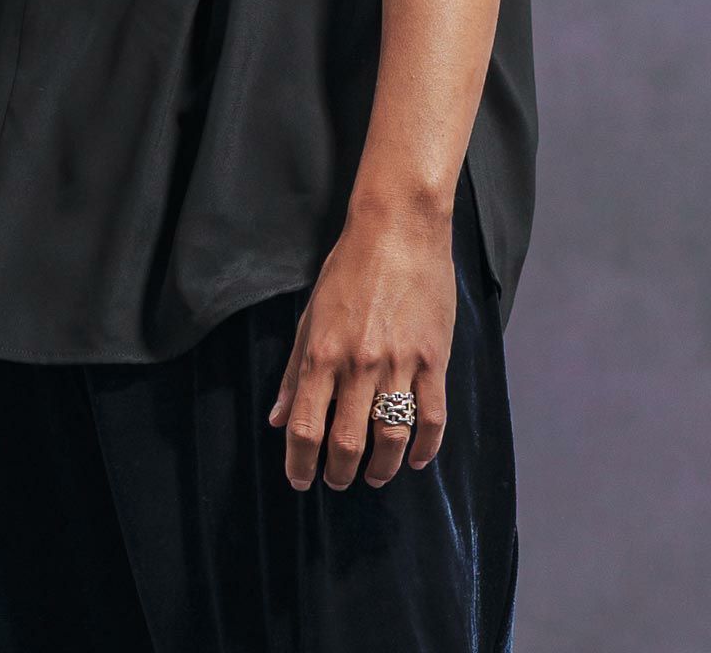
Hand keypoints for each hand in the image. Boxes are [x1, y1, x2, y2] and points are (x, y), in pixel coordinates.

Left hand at [267, 203, 455, 490]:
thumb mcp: (310, 315)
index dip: (299, 463)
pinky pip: (431, 418)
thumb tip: (277, 418)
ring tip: (374, 477)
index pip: (305, 427)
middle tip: (337, 481)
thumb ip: (296, 371)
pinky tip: (414, 460)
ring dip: (380, 470)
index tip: (300, 480)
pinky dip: (424, 449)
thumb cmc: (349, 268)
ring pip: (390, 439)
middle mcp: (358, 364)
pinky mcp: (434, 359)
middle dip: (338, 473)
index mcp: (322, 353)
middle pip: (346, 443)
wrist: (398, 229)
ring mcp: (399, 364)